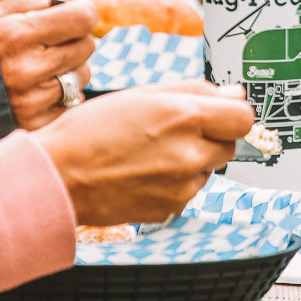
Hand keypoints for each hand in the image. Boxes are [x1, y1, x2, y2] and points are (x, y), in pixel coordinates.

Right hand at [0, 0, 98, 128]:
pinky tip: (36, 91)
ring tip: (40, 68)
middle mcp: (28, 69)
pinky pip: (71, 104)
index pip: (83, 17)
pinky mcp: (36, 124)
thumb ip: (33, 1)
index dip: (80, 13)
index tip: (71, 15)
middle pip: (86, 45)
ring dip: (69, 69)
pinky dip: (60, 96)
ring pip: (83, 75)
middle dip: (73, 39)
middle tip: (50, 43)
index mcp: (17, 35)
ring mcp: (33, 101)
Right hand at [35, 82, 256, 225]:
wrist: (56, 177)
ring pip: (207, 170)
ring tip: (148, 153)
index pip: (243, 117)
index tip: (218, 112)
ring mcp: (182, 187)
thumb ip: (194, 91)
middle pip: (229, 145)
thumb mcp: (141, 94)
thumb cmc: (90, 131)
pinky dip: (173, 182)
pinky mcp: (170, 209)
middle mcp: (190, 155)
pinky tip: (142, 173)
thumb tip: (233, 94)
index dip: (230, 113)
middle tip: (172, 131)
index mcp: (185, 118)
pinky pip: (187, 191)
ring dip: (190, 161)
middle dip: (210, 137)